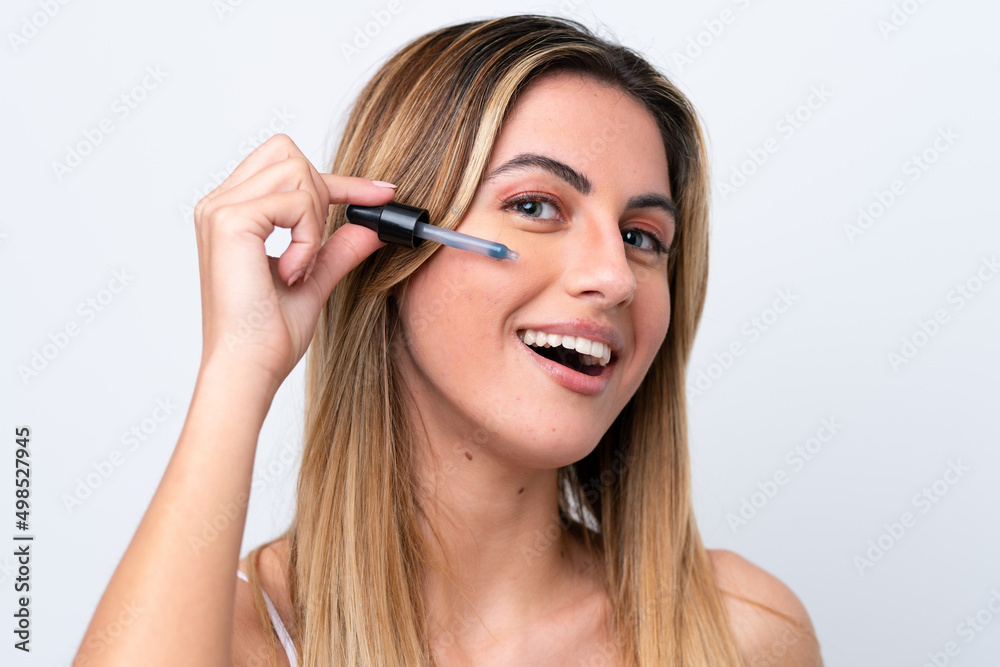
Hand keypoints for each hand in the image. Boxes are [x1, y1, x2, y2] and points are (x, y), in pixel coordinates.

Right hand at [192, 133, 396, 392]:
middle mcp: (219, 204)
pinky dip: (309, 237)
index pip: (287, 169)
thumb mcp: (314, 280)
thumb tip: (372, 226)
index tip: (382, 192)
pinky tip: (293, 271)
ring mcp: (220, 209)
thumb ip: (338, 249)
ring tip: (301, 266)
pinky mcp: (230, 220)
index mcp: (232, 214)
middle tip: (318, 246)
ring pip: (297, 171)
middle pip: (289, 152)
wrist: (248, 368)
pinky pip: (295, 201)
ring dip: (315, 221)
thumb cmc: (267, 335)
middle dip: (323, 192)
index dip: (340, 180)